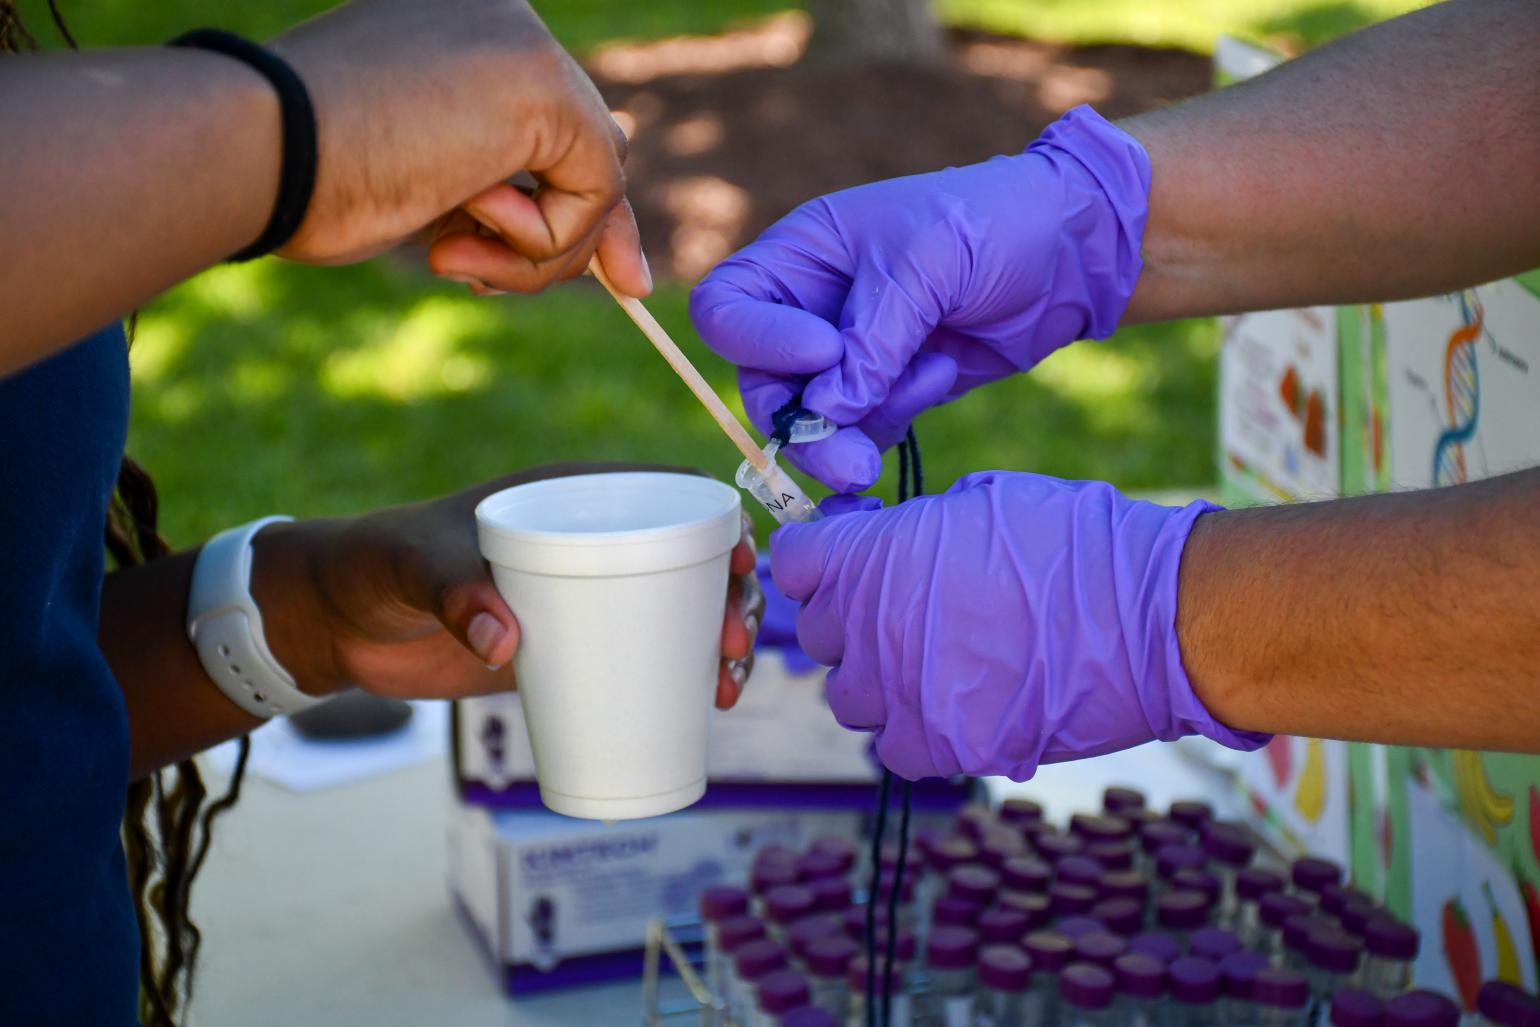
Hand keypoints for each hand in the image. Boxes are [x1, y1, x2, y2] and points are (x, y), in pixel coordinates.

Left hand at [257, 464, 760, 708]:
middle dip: (730, 598)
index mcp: (567, 497)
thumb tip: (506, 642)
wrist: (338, 620)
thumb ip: (457, 592)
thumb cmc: (378, 564)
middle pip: (688, 559)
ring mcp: (580, 597)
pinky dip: (677, 678)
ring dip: (716, 644)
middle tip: (731, 649)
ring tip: (726, 690)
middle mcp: (587, 541)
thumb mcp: (417, 565)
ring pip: (674, 612)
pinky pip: (638, 656)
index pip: (666, 495)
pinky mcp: (565, 646)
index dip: (718, 522)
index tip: (738, 566)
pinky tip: (703, 707)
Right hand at [270, 0, 649, 295]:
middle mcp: (502, 20)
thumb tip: (604, 242)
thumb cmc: (310, 178)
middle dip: (595, 232)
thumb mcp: (428, 186)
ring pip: (595, 178)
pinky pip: (593, 195)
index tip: (622, 270)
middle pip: (592, 143)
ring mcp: (526, 44)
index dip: (581, 200)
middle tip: (627, 287)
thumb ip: (501, 193)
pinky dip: (543, 243)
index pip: (553, 122)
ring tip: (454, 257)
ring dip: (539, 253)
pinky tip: (465, 222)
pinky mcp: (544, 84)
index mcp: (463, 33)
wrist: (261, 153)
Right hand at [690, 106, 1148, 491]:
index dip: (757, 343)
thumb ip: (871, 340)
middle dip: (804, 425)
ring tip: (926, 386)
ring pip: (812, 424)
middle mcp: (810, 309)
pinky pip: (862, 432)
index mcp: (800, 255)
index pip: (726, 310)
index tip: (824, 352)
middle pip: (763, 387)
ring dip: (853, 433)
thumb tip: (826, 414)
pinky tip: (943, 372)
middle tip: (848, 458)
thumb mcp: (924, 264)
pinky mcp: (890, 392)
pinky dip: (894, 420)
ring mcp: (850, 357)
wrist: (1072, 251)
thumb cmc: (991, 224)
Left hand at [769, 471, 1267, 779]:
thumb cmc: (1076, 543)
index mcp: (868, 555)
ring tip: (939, 663)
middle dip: (854, 618)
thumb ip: (911, 530)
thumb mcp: (980, 503)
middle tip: (909, 609)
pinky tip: (957, 706)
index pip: (793, 562)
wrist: (1149, 616)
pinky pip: (891, 746)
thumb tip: (883, 541)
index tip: (849, 559)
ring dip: (881, 679)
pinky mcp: (936, 747)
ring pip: (849, 696)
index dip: (821, 559)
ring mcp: (896, 692)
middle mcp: (865, 626)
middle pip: (819, 633)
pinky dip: (914, 730)